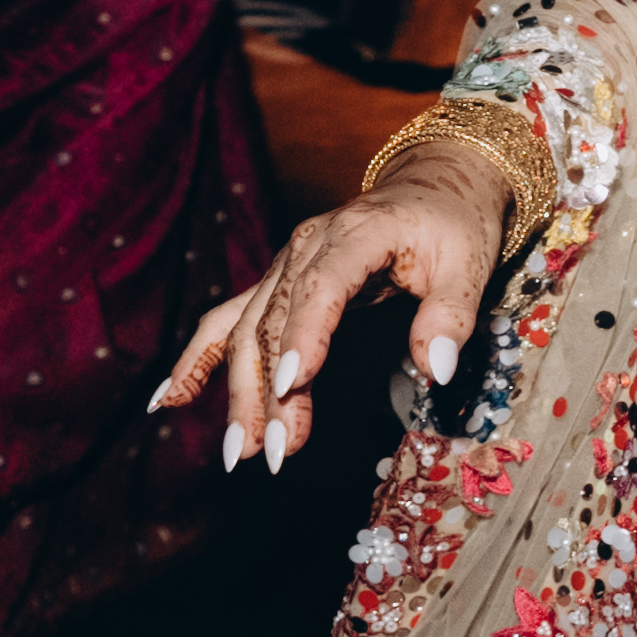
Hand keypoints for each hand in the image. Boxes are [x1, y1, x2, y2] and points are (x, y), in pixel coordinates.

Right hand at [155, 145, 511, 468]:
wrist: (435, 184)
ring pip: (248, 330)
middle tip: (271, 451)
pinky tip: (167, 400)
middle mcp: (307, 246)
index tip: (290, 386)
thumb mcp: (469, 263)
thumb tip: (436, 369)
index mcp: (355, 233)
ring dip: (238, 392)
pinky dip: (197, 360)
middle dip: (266, 390)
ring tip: (239, 452)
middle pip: (273, 319)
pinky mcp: (277, 283)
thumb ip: (450, 316)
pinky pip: (229, 320)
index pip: (321, 286)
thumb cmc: (452, 223)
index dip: (303, 335)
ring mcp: (284, 264)